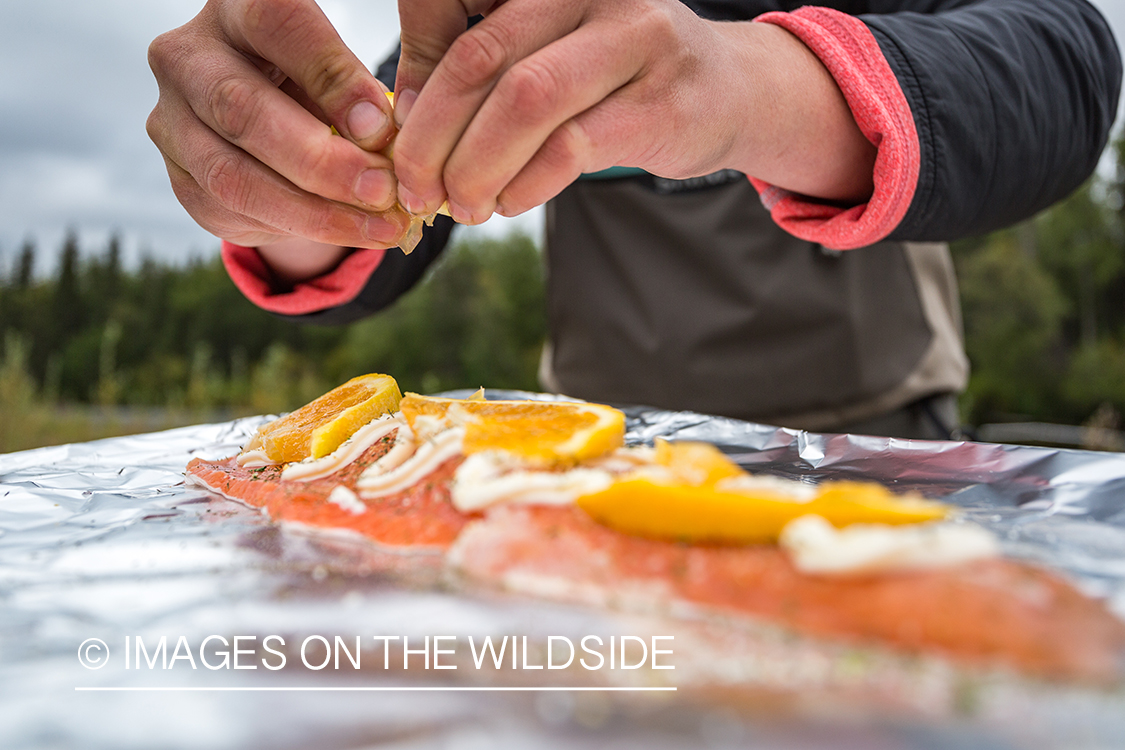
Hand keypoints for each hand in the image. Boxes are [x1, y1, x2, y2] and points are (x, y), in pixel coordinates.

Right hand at [147, 0, 409, 249]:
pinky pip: (231, 213)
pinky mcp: (179, 177)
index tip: (384, 128)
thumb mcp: (342, 77)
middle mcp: (187, 58)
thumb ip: (357, 98)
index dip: (333, 78)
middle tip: (383, 191)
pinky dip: (296, 230)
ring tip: (378, 227)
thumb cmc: (317, 85)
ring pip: (232, 176)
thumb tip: (380, 139)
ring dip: (314, 212)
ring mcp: (171, 121)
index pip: (276, 26)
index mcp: (235, 10)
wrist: (275, 124)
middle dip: (321, 161)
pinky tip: (347, 231)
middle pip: (239, 108)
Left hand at [392, 0, 875, 223]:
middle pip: (482, 59)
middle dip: (435, 136)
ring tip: (461, 207)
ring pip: (526, 102)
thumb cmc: (618, 76)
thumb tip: (407, 126)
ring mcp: (635, 39)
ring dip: (477, 167)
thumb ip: (487, 73)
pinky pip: (572, 146)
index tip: (397, 144)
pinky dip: (528, 183)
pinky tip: (509, 204)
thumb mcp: (549, 53)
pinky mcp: (661, 102)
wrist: (729, 90)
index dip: (417, 87)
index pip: (458, 21)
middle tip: (416, 188)